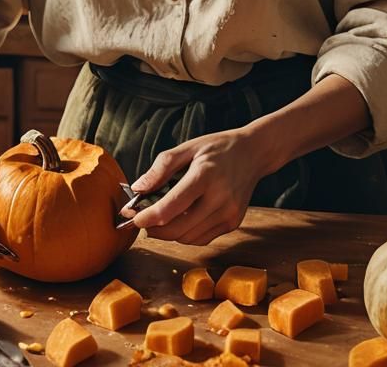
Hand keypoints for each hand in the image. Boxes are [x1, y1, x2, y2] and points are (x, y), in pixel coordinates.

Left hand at [122, 129, 263, 245]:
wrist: (254, 153)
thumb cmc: (217, 148)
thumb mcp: (187, 148)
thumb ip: (161, 168)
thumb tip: (138, 188)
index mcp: (205, 176)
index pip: (170, 207)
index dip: (147, 217)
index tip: (132, 216)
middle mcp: (219, 199)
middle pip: (177, 229)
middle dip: (154, 229)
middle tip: (141, 220)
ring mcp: (228, 214)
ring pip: (188, 238)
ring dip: (168, 233)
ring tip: (159, 219)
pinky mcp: (233, 223)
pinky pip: (201, 238)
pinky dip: (185, 234)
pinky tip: (180, 220)